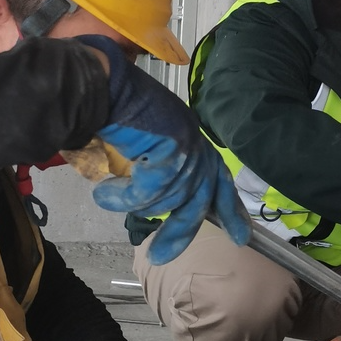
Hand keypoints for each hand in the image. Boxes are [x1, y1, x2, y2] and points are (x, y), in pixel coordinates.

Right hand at [78, 35, 250, 264]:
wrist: (100, 83)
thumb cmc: (113, 109)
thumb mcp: (144, 143)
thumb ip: (158, 167)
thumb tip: (157, 201)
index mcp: (193, 138)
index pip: (219, 178)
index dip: (230, 208)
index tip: (241, 236)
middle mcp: (195, 141)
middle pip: (198, 199)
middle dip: (180, 231)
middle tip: (160, 257)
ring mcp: (185, 145)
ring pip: (166, 198)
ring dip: (132, 202)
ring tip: (107, 194)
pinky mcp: (170, 150)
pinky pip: (146, 193)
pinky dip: (121, 198)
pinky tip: (104, 193)